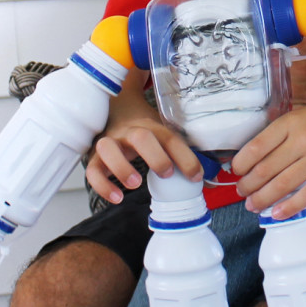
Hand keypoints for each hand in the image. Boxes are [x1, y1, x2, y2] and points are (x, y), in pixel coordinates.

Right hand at [86, 116, 202, 204]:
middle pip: (141, 137)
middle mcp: (130, 132)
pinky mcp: (95, 158)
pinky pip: (92, 170)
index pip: (170, 138)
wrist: (117, 109)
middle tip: (166, 173)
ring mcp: (110, 143)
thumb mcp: (164, 133)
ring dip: (122, 166)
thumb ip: (183, 153)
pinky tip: (116, 197)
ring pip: (108, 148)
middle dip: (155, 156)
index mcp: (152, 126)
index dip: (185, 157)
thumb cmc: (146, 130)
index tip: (196, 177)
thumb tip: (212, 179)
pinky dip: (102, 185)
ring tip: (135, 184)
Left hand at [230, 83, 305, 219]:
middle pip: (266, 169)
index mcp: (290, 123)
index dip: (241, 163)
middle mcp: (301, 140)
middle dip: (248, 185)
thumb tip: (257, 155)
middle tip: (240, 192)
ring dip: (263, 198)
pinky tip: (277, 213)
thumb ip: (281, 132)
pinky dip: (290, 206)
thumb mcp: (300, 114)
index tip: (235, 171)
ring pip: (283, 184)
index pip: (256, 147)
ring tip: (253, 205)